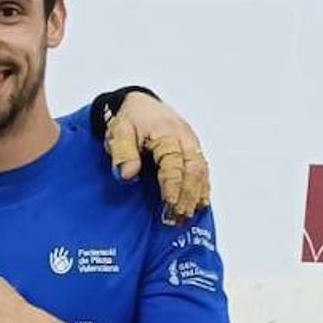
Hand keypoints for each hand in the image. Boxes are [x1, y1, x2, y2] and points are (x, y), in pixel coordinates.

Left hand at [104, 92, 209, 221]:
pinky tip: (199, 204)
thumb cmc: (130, 119)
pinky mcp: (194, 149)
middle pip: (194, 170)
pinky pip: (203, 170)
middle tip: (178, 218)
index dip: (173, 185)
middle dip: (188, 195)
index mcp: (167, 133)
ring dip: (196, 195)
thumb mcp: (119, 133)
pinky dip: (202, 188)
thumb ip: (123, 154)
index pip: (174, 164)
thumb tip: (127, 175)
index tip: (169, 204)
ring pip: (202, 171)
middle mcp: (185, 138)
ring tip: (187, 217)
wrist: (140, 104)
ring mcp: (192, 144)